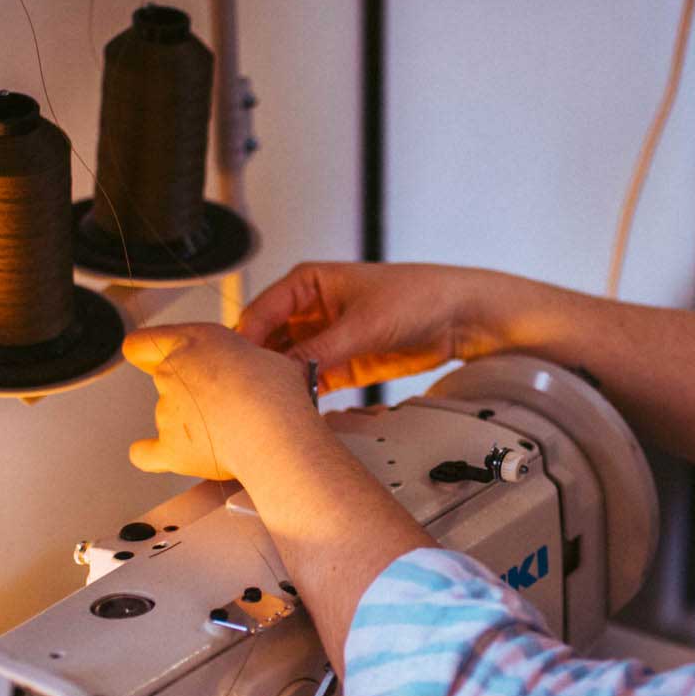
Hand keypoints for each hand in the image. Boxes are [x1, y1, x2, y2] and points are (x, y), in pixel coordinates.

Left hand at [123, 322, 319, 481]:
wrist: (273, 431)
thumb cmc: (277, 393)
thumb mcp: (266, 358)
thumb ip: (241, 363)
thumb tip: (247, 376)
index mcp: (192, 341)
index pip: (143, 343)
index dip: (149, 353)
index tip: (158, 361)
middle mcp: (171, 373)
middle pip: (165, 380)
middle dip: (190, 391)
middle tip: (225, 403)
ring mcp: (166, 412)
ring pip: (169, 417)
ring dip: (191, 424)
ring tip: (231, 434)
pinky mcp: (171, 448)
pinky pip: (147, 454)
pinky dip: (152, 455)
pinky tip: (163, 456)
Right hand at [237, 262, 506, 394]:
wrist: (458, 317)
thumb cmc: (417, 297)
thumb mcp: (363, 324)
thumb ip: (320, 351)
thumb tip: (283, 374)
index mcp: (306, 283)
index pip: (260, 313)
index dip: (245, 341)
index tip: (235, 370)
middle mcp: (308, 310)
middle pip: (267, 342)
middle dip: (258, 367)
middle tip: (248, 396)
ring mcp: (322, 339)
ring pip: (286, 365)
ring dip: (280, 384)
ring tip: (270, 408)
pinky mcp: (339, 365)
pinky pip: (310, 382)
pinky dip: (302, 396)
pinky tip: (296, 411)